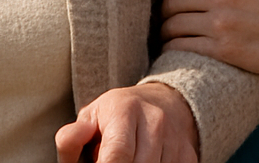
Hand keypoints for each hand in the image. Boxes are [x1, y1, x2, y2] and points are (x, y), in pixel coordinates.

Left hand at [54, 82, 196, 162]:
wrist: (165, 102)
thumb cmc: (117, 116)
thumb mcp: (91, 118)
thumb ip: (72, 137)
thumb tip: (69, 144)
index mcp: (125, 110)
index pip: (118, 154)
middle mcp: (155, 121)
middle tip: (113, 160)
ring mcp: (176, 139)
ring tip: (130, 158)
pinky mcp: (189, 156)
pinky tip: (146, 161)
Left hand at [156, 0, 258, 75]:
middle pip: (171, 2)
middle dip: (161, 11)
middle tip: (161, 19)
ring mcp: (223, 25)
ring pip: (173, 26)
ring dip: (165, 32)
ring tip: (167, 36)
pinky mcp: (226, 50)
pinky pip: (184, 47)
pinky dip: (174, 49)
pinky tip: (177, 51)